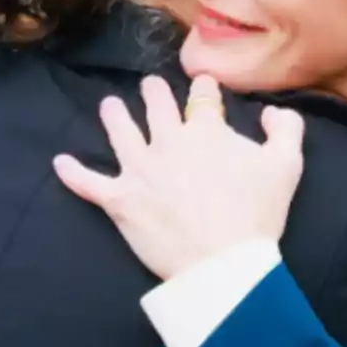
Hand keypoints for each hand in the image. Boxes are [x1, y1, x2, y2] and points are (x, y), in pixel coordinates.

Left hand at [53, 75, 304, 280]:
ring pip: (120, 132)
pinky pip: (89, 184)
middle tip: (150, 86)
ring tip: (109, 106)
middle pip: (156, 106)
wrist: (223, 261)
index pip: (202, 96)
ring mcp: (140, 169)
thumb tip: (272, 111)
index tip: (203, 85)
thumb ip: (286, 129)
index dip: (203, 88)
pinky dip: (73, 172)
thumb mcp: (287, 165)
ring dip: (114, 116)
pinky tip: (60, 162)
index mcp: (206, 130)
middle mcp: (168, 141)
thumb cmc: (257, 213)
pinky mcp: (120, 200)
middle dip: (154, 93)